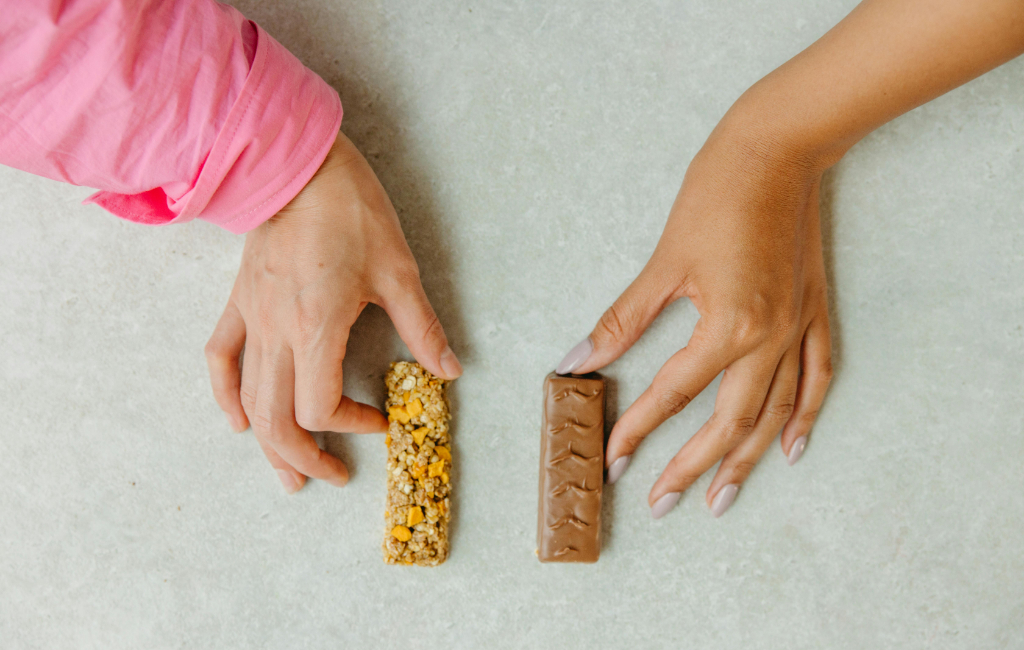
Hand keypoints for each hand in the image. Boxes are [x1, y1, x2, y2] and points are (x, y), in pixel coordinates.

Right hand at [204, 132, 461, 492]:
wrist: (297, 165)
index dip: (350, 425)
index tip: (379, 419)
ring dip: (267, 443)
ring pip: (248, 399)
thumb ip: (422, 327)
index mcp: (315, 327)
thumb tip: (448, 370)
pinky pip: (221, 358)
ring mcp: (252, 318)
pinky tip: (238, 420)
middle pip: (277, 420)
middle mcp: (275, 331)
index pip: (319, 407)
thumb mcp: (398, 270)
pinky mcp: (240, 302)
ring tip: (287, 473)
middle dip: (304, 457)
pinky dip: (227, 396)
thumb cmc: (350, 211)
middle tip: (331, 477)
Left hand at [559, 119, 831, 517]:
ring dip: (746, 459)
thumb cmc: (717, 194)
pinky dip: (805, 415)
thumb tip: (580, 359)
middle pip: (728, 421)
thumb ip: (623, 320)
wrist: (779, 148)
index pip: (674, 394)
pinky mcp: (813, 312)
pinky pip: (817, 377)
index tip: (613, 460)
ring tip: (720, 498)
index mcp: (729, 326)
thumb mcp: (664, 260)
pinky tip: (790, 448)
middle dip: (691, 466)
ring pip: (774, 412)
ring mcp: (798, 328)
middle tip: (661, 503)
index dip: (639, 430)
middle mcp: (770, 338)